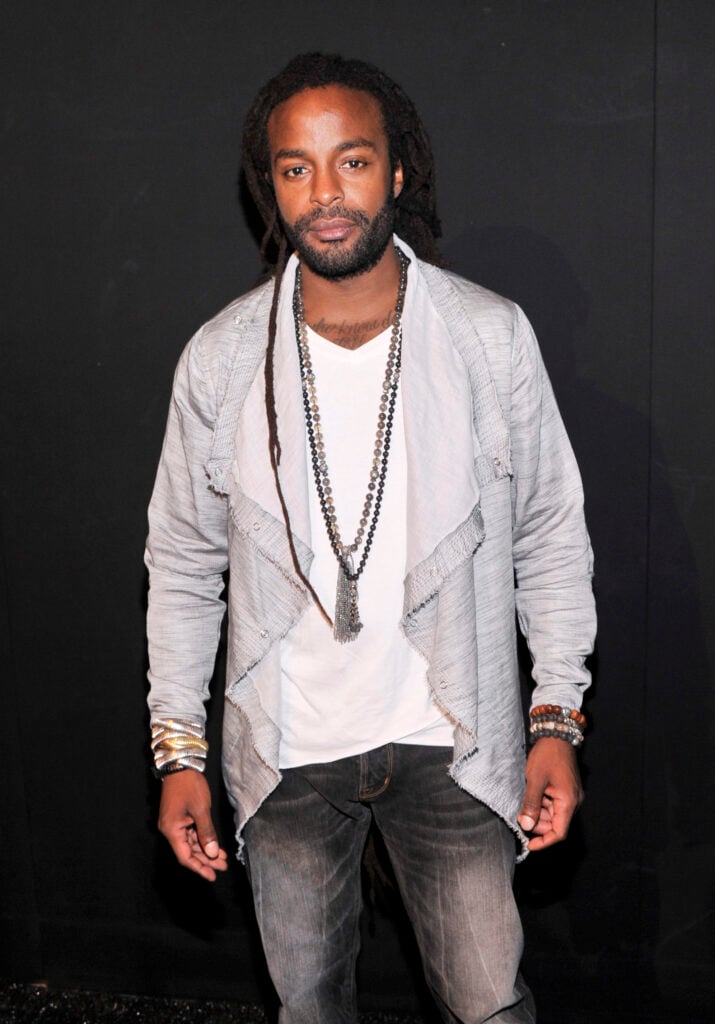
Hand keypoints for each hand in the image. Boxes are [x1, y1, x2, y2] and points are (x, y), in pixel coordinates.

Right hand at [158, 770, 228, 880]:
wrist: (180, 765)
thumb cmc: (189, 785)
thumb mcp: (201, 810)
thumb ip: (207, 833)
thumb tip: (212, 853)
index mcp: (171, 830)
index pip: (185, 856)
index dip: (199, 867)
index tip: (212, 876)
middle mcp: (170, 829)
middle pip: (188, 851)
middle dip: (206, 860)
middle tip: (222, 866)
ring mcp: (174, 823)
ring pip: (191, 843)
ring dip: (206, 850)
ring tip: (221, 858)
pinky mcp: (179, 817)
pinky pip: (191, 833)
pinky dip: (202, 839)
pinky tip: (214, 845)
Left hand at [517, 737, 583, 851]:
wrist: (556, 735)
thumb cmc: (547, 755)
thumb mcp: (535, 780)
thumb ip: (531, 804)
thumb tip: (527, 826)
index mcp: (568, 802)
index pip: (559, 832)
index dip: (544, 841)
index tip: (529, 845)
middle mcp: (572, 801)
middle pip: (554, 824)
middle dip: (537, 823)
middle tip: (520, 814)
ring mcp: (569, 795)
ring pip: (552, 814)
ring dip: (537, 812)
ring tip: (525, 800)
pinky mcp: (564, 790)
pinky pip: (552, 804)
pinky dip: (541, 803)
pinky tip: (532, 794)